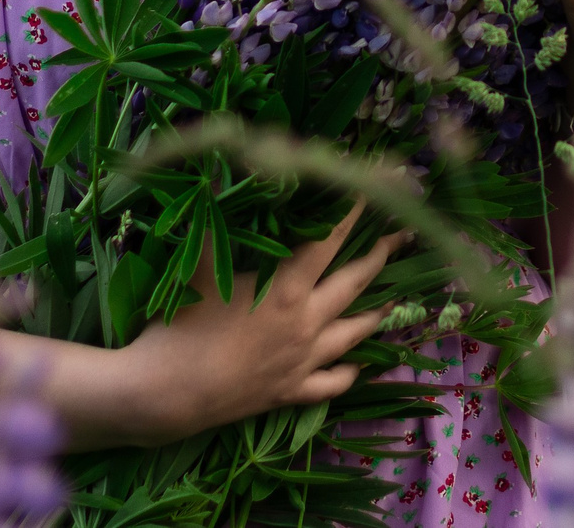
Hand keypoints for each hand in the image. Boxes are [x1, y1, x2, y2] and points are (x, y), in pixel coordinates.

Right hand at [124, 202, 402, 442]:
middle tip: (405, 235)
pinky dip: (348, 372)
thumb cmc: (182, 327)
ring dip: (377, 314)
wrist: (167, 394)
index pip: (329, 241)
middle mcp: (307, 323)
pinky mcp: (292, 392)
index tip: (370, 190)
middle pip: (356, 282)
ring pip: (354, 333)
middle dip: (382, 254)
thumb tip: (212, 179)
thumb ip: (212, 225)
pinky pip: (332, 382)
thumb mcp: (197, 269)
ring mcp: (304, 361)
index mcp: (287, 289)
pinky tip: (357, 365)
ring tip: (395, 300)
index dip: (351, 213)